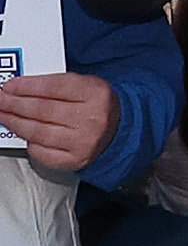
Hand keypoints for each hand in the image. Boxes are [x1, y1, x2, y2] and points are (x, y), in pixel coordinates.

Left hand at [0, 71, 120, 172]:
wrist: (118, 130)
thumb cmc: (96, 106)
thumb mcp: (86, 86)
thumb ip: (56, 85)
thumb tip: (19, 89)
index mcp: (96, 94)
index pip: (54, 87)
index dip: (27, 87)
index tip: (10, 86)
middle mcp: (92, 118)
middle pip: (42, 110)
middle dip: (14, 104)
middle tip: (1, 100)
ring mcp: (84, 141)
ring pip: (38, 132)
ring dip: (14, 122)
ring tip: (4, 115)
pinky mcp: (75, 159)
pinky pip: (42, 152)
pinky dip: (29, 143)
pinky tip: (23, 134)